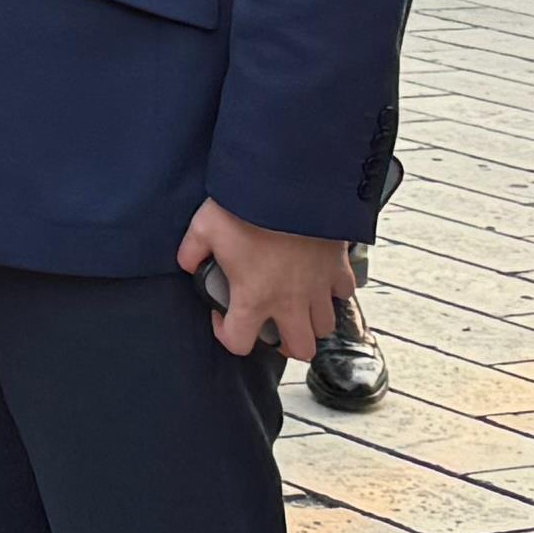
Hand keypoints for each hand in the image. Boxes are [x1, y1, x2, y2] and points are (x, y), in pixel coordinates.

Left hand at [176, 201, 354, 364]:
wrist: (292, 184)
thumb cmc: (248, 207)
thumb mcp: (204, 226)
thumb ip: (191, 251)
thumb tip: (188, 262)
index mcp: (254, 298)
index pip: (239, 343)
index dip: (226, 334)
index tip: (222, 315)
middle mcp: (290, 300)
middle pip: (301, 348)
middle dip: (287, 344)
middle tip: (273, 326)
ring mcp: (319, 286)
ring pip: (326, 326)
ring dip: (312, 321)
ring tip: (298, 307)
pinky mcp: (339, 266)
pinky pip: (345, 292)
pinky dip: (334, 291)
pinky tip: (319, 279)